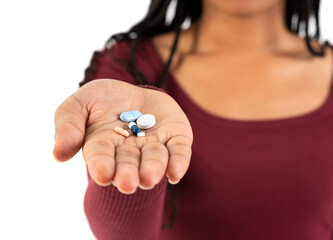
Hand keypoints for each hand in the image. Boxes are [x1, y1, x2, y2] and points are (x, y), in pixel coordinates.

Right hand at [53, 79, 192, 193]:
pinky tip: (176, 173)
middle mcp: (129, 152)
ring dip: (153, 169)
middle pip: (129, 165)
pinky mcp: (175, 138)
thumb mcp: (80, 104)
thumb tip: (58, 154)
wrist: (134, 94)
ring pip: (155, 160)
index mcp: (103, 146)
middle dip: (128, 174)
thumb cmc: (104, 101)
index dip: (102, 165)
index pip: (101, 158)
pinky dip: (178, 162)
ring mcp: (154, 146)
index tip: (103, 174)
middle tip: (128, 183)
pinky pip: (179, 152)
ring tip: (149, 178)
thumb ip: (67, 125)